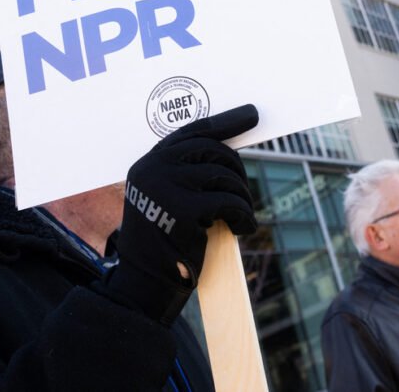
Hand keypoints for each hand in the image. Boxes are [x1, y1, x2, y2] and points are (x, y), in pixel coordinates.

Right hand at [104, 105, 258, 324]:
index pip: (192, 132)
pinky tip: (243, 228)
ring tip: (240, 215)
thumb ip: (188, 173)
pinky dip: (244, 215)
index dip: (225, 122)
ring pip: (225, 175)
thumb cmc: (166, 242)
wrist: (146, 283)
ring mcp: (166, 187)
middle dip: (237, 169)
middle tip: (243, 192)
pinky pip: (229, 202)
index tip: (252, 114)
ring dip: (241, 196)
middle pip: (213, 150)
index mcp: (148, 163)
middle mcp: (153, 169)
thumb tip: (231, 152)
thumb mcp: (169, 199)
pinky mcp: (183, 210)